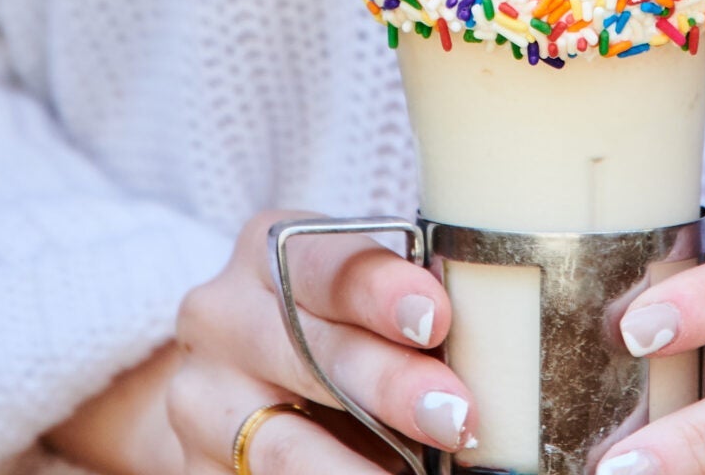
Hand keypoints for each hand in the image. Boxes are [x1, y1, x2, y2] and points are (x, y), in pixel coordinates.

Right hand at [103, 212, 473, 474]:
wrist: (235, 385)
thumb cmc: (328, 329)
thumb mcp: (356, 301)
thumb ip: (408, 314)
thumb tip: (509, 351)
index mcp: (268, 251)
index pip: (324, 264)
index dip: (380, 291)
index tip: (436, 317)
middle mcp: (220, 315)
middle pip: (309, 351)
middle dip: (389, 386)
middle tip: (458, 416)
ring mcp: (200, 396)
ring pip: (280, 442)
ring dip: (352, 468)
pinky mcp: (195, 463)